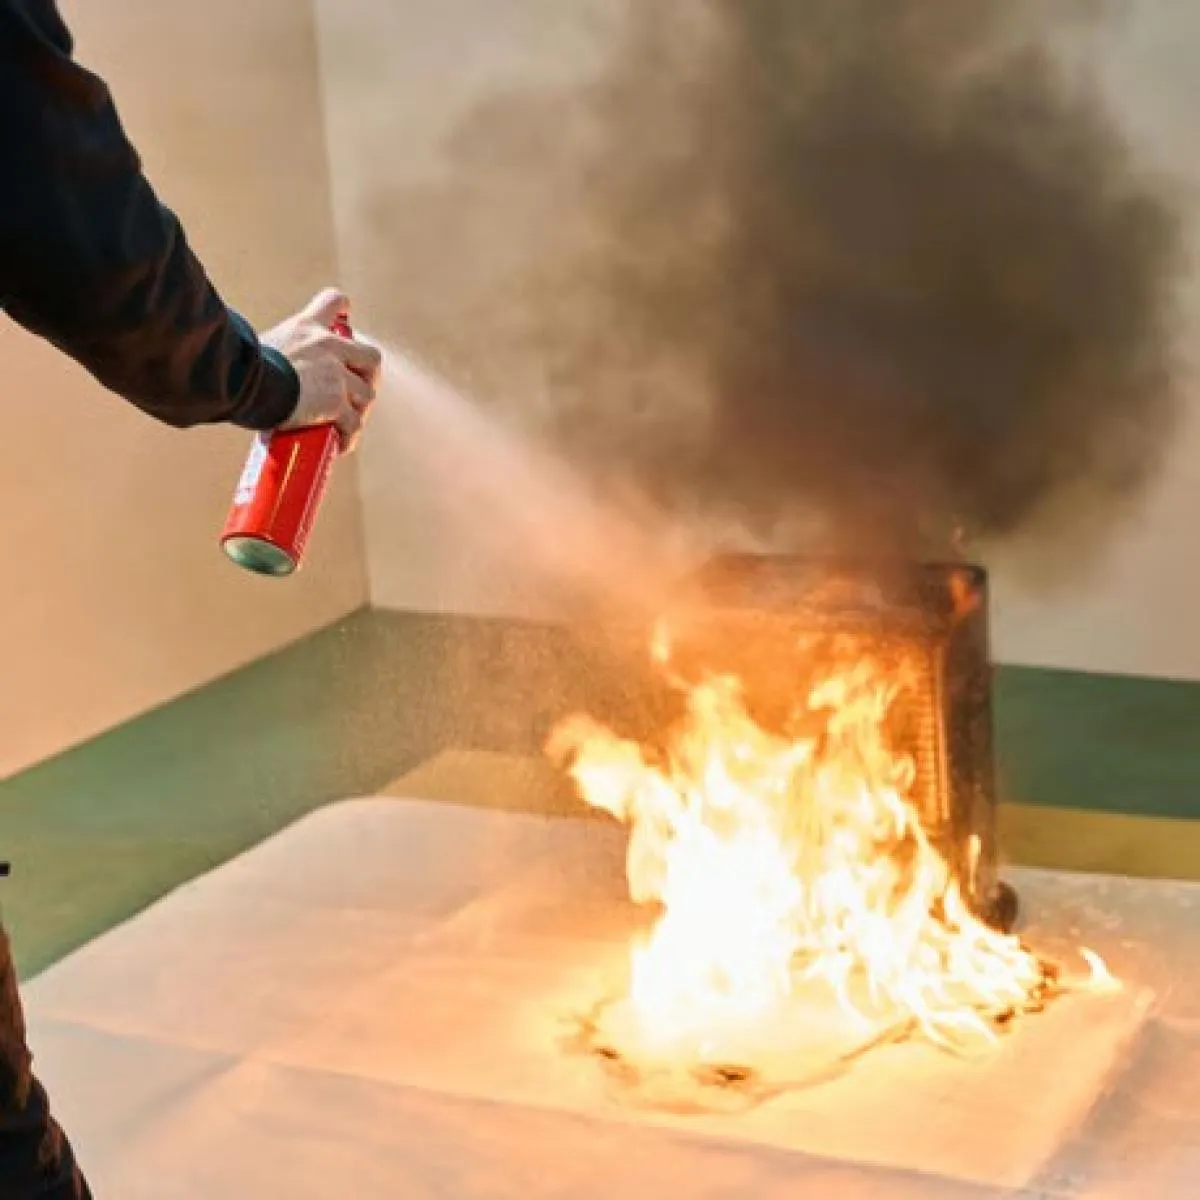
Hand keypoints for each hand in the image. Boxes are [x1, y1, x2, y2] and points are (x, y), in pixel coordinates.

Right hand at [261, 288, 382, 452]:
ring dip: (360, 411)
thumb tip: (257, 377)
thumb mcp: (260, 347)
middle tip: (358, 392)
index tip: (345, 316)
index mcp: (307, 327)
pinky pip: (353, 424)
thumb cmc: (240, 368)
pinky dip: (349, 436)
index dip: (342, 310)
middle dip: (369, 376)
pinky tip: (340, 445)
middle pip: (370, 357)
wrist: (245, 383)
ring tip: (346, 424)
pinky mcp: (336, 402)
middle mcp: (328, 347)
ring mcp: (336, 375)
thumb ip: (274, 356)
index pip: (333, 302)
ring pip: (367, 395)